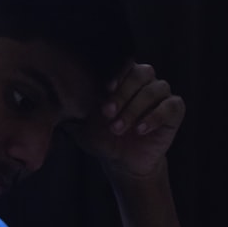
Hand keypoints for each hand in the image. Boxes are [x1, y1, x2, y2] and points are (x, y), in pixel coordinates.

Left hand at [71, 61, 184, 178]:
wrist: (122, 163)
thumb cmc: (102, 138)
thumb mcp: (83, 124)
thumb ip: (72, 109)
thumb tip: (52, 98)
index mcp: (124, 79)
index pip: (124, 63)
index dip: (117, 73)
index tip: (105, 88)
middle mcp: (145, 83)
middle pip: (142, 73)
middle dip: (123, 93)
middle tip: (108, 113)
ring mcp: (161, 96)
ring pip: (156, 88)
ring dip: (135, 108)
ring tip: (119, 128)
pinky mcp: (174, 111)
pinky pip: (172, 105)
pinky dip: (155, 116)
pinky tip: (140, 129)